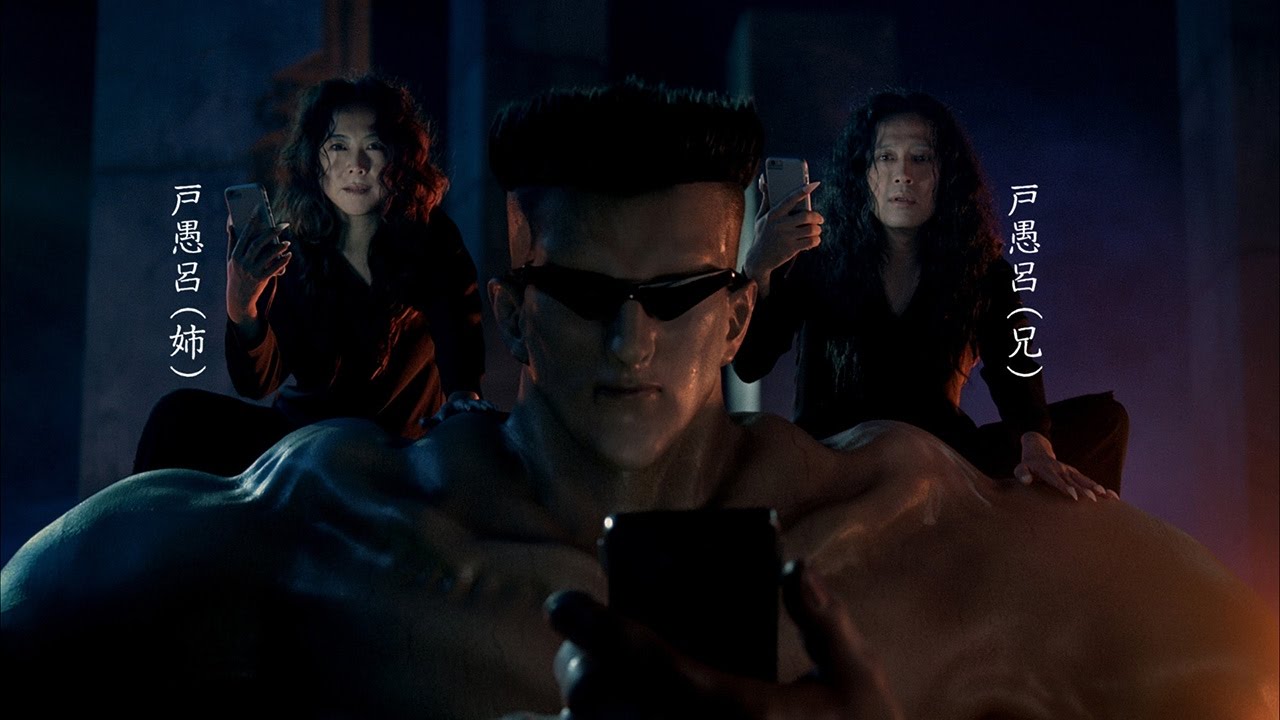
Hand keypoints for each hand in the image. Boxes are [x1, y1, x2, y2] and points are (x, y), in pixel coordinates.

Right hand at [226, 213, 290, 334]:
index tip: (257, 210)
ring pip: (268, 256)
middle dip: (271, 232)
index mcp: (235, 255)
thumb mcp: (230, 259)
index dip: (250, 222)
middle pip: (258, 244)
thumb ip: (232, 242)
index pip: (243, 236)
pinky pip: (274, 268)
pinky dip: (282, 261)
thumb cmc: (235, 274)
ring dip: (279, 247)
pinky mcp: (262, 279)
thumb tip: (231, 224)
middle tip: (283, 225)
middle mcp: (243, 263)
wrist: (238, 298)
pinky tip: (288, 255)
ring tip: (287, 242)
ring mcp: (252, 271)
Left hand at [420, 391, 498, 430]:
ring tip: (487, 410)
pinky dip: (491, 406)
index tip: (441, 419)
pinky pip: (487, 404)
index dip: (443, 414)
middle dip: (467, 405)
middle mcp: (462, 403)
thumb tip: (421, 422)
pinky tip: (496, 410)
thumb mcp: (439, 417)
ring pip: (478, 403)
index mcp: (450, 407)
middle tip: (469, 408)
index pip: (446, 409)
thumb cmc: (449, 414)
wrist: (461, 402)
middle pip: (464, 403)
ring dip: (482, 405)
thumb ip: (431, 421)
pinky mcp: (481, 405)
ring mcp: (473, 403)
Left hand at [546, 560, 901, 719]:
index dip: (598, 629)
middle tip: (576, 637)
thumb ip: (827, 624)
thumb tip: (795, 569)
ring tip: (579, 682)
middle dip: (578, 667)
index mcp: (737, 710)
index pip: (649, 661)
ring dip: (575, 711)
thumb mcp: (857, 682)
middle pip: (602, 705)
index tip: (558, 601)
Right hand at [744, 179, 822, 297]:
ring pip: (811, 229)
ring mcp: (786, 237)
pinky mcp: (791, 249)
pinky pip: (811, 242)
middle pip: (806, 215)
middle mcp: (780, 224)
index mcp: (773, 214)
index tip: (814, 184)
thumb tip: (764, 181)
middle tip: (819, 219)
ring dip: (817, 229)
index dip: (803, 191)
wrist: (758, 259)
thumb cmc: (761, 235)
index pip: (790, 199)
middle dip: (817, 216)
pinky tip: (814, 240)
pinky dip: (816, 240)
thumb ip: (766, 200)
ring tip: (816, 230)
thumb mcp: (760, 218)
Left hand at [1015, 432, 1116, 500]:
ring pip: (1084, 480)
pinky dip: (1101, 488)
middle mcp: (1061, 470)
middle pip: (1074, 480)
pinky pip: (1089, 481)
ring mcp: (1069, 471)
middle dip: (1083, 489)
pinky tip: (1113, 497)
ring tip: (1109, 496)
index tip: (1072, 495)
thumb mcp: (1020, 468)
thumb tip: (1027, 480)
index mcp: (1047, 470)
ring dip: (1096, 487)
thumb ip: (1022, 474)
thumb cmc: (1028, 465)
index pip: (1056, 479)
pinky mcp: (1075, 474)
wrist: (1038, 450)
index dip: (1064, 487)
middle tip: (1093, 498)